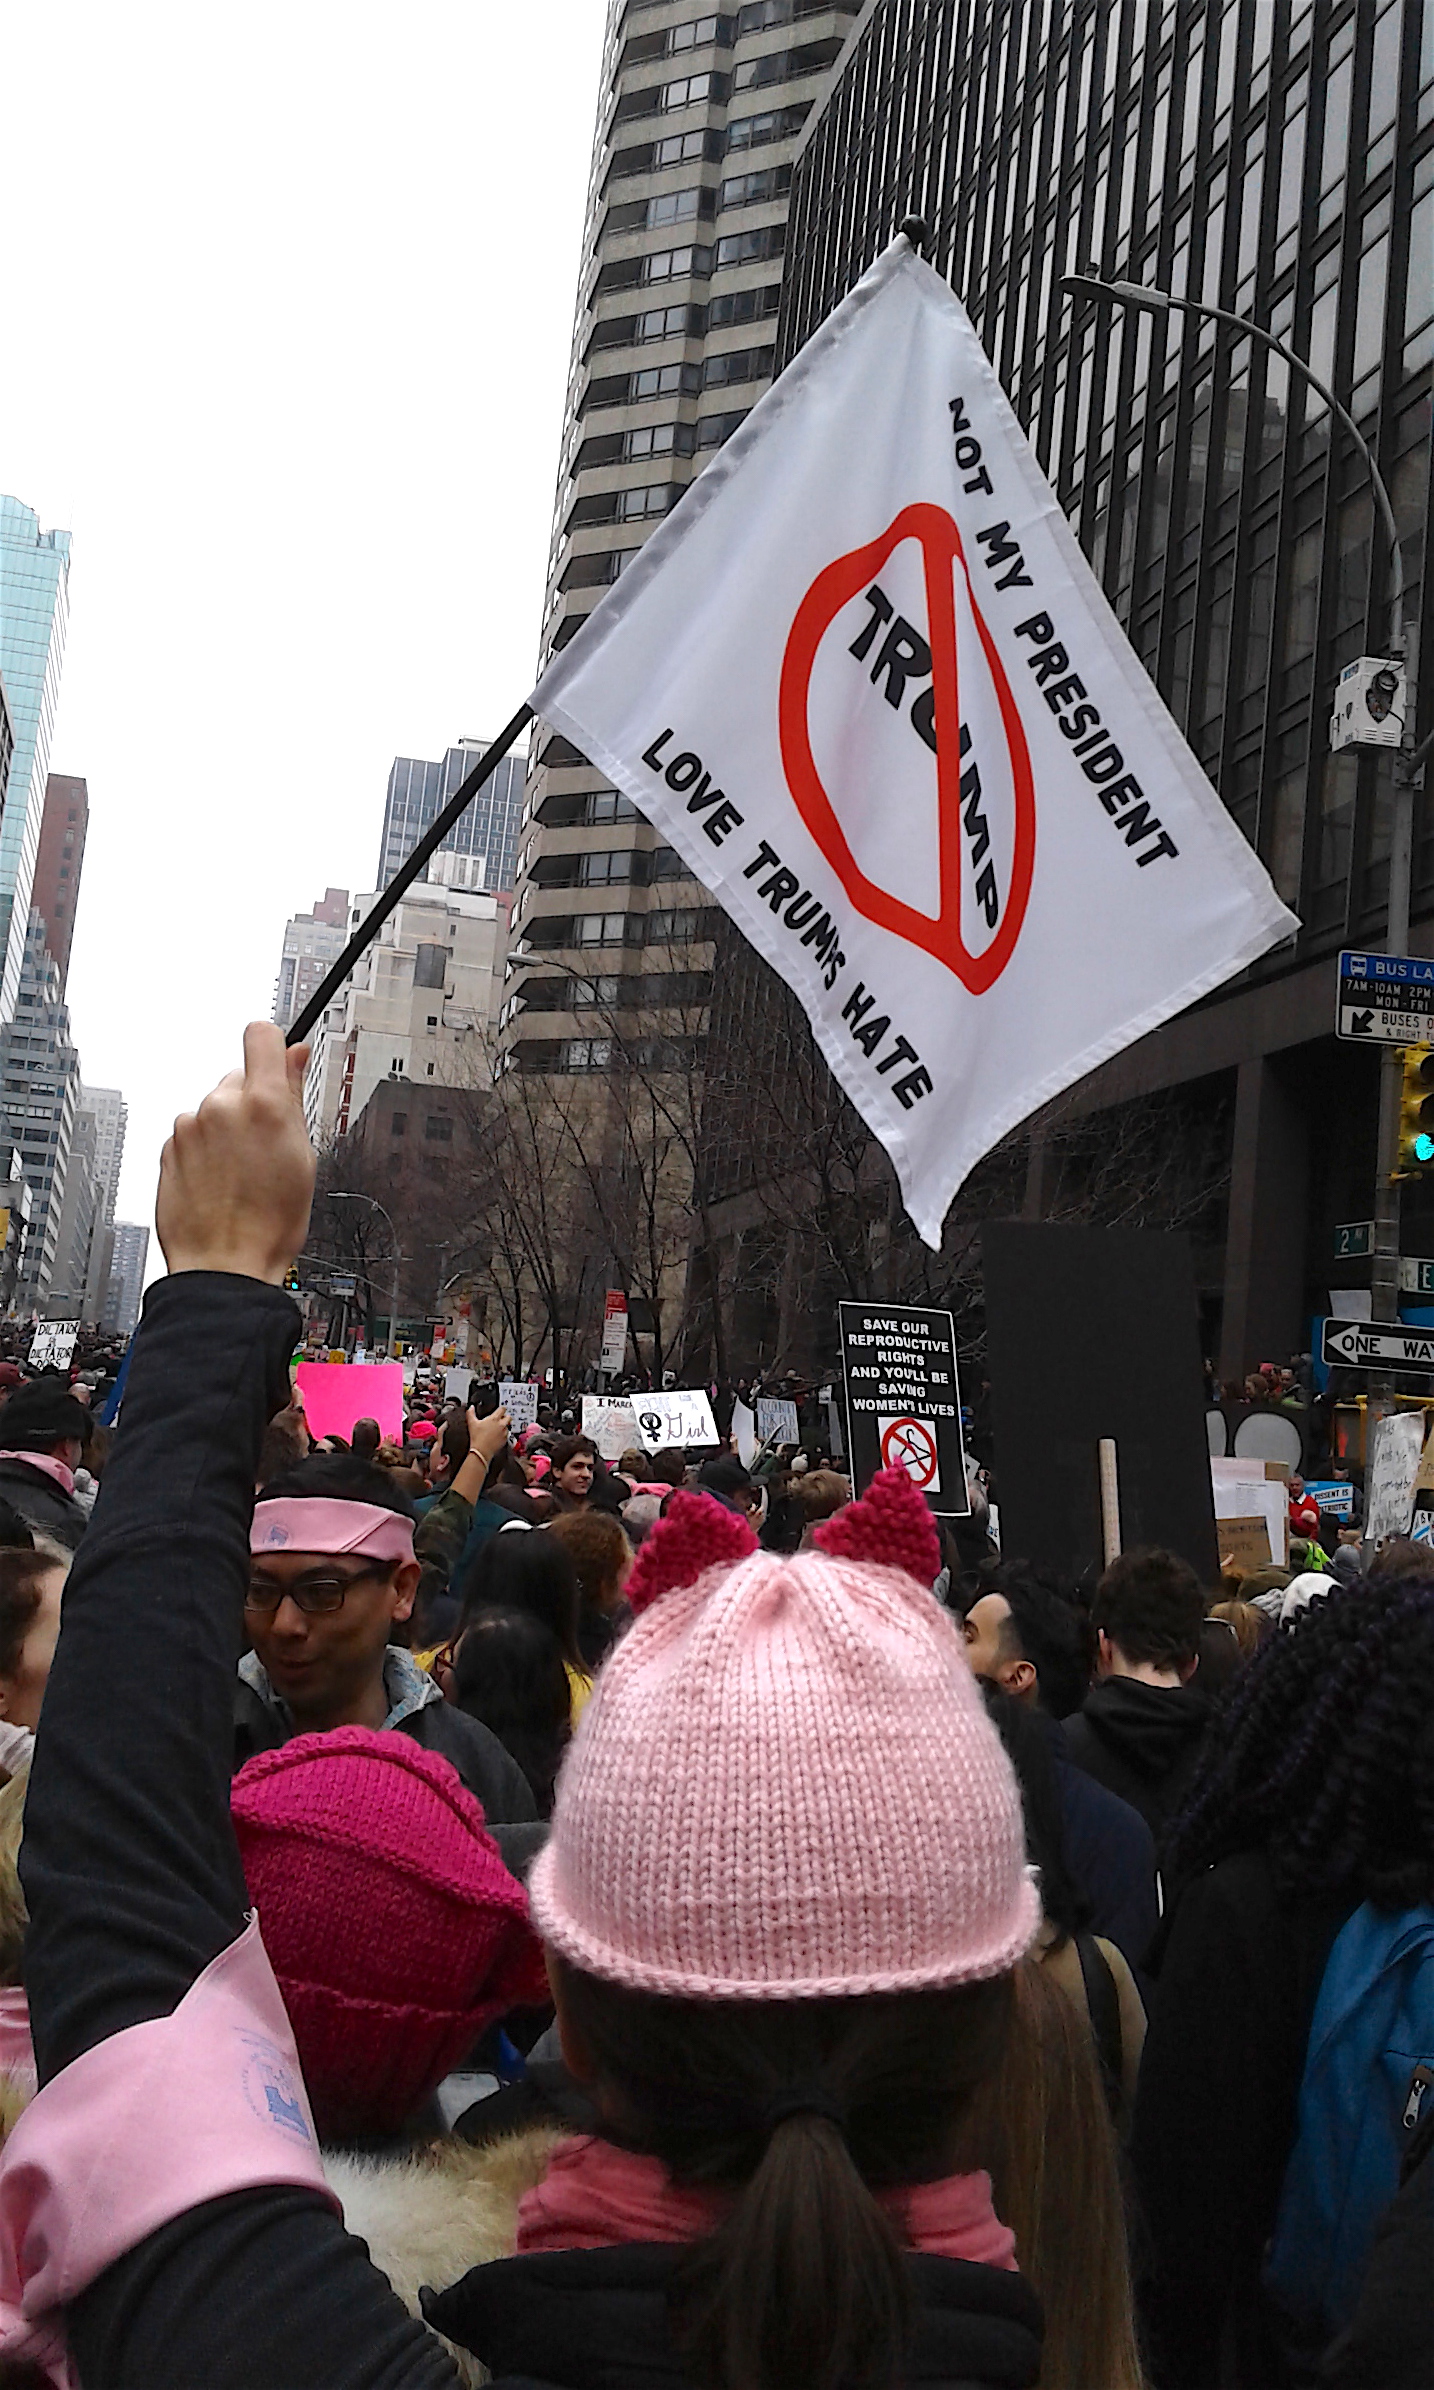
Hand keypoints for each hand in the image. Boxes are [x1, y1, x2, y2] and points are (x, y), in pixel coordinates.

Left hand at [157, 1023, 315, 1284]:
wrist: (224, 1266)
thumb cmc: (269, 1224)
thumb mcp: (302, 1157)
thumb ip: (293, 1097)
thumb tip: (295, 1056)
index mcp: (263, 1104)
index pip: (261, 1035)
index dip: (273, 1046)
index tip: (278, 1062)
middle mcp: (221, 1106)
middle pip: (238, 1077)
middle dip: (252, 1101)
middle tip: (266, 1145)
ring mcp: (189, 1127)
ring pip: (214, 1108)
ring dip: (226, 1129)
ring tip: (241, 1173)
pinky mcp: (167, 1147)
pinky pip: (192, 1134)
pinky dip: (205, 1150)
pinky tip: (219, 1182)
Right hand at [467, 1405, 511, 1467]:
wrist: (481, 1451)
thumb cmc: (477, 1437)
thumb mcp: (472, 1423)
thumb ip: (471, 1413)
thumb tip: (471, 1408)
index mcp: (494, 1419)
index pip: (502, 1409)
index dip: (501, 1409)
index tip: (500, 1410)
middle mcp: (501, 1425)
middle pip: (508, 1417)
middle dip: (505, 1417)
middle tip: (500, 1419)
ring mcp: (504, 1432)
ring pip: (508, 1426)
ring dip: (504, 1426)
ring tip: (497, 1429)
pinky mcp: (505, 1440)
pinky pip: (507, 1435)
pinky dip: (503, 1434)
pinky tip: (497, 1436)